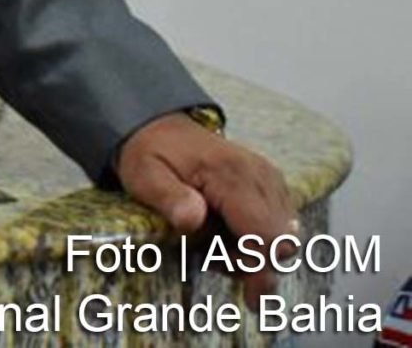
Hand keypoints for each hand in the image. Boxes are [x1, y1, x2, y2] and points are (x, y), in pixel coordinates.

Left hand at [116, 112, 295, 303]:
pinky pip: (279, 224)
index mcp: (231, 174)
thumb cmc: (151, 153)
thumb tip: (193, 220)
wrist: (160, 129)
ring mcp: (270, 179)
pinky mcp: (272, 184)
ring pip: (283, 236)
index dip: (261, 270)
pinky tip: (226, 230)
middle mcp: (260, 175)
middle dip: (251, 261)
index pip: (264, 234)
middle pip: (280, 241)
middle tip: (211, 256)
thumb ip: (168, 198)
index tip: (252, 298)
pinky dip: (256, 237)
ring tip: (212, 239)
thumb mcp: (144, 176)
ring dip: (252, 251)